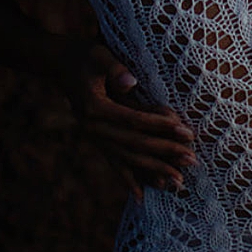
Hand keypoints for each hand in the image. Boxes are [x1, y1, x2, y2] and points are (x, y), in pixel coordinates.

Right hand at [55, 38, 194, 200]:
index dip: (161, 126)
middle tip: (192, 160)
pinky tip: (141, 197)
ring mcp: (94, 138)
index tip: (185, 131)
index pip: (134, 121)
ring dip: (153, 172)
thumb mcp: (99, 55)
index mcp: (95, 108)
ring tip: (178, 183)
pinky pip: (114, 163)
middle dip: (165, 153)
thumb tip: (130, 82)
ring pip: (127, 160)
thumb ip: (115, 69)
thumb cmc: (85, 56)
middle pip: (134, 145)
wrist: (59, 65)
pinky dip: (128, 180)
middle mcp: (93, 128)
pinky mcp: (97, 140)